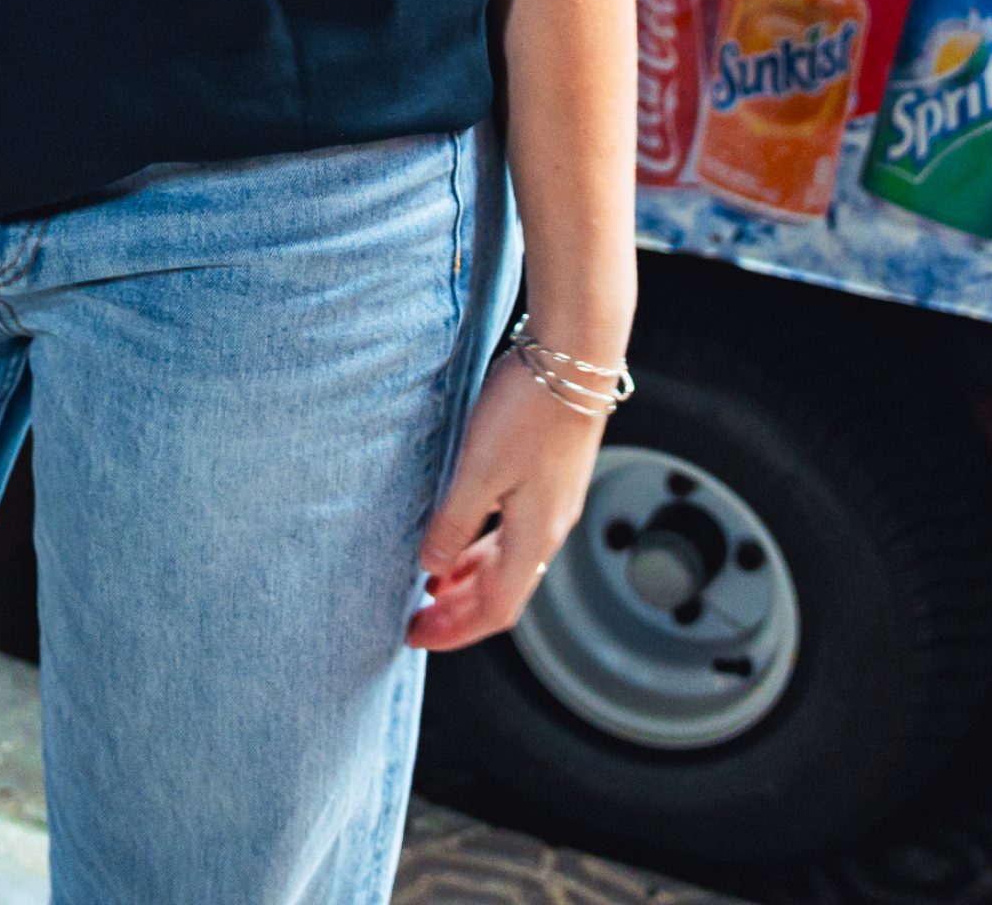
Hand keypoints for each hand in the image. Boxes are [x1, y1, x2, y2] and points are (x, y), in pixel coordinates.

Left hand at [407, 355, 606, 650]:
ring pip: (506, 560)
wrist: (575, 355)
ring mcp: (552, 501)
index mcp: (535, 537)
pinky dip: (481, 545)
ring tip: (429, 581)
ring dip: (468, 577)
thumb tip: (430, 568)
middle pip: (502, 591)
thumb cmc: (527, 409)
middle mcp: (550, 528)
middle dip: (458, 611)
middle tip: (417, 618)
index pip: (496, 610)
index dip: (455, 630)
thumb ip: (453, 523)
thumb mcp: (477, 470)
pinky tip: (459, 530)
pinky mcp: (548, 475)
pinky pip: (511, 531)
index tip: (416, 636)